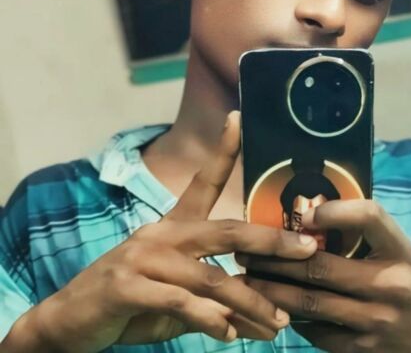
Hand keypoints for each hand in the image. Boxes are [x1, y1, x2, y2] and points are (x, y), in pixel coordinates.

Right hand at [4, 112, 317, 352]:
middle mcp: (161, 234)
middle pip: (226, 231)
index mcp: (173, 226)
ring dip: (249, 302)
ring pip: (211, 276)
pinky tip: (228, 333)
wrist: (67, 324)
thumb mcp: (175, 298)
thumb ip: (212, 299)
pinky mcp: (127, 286)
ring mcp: (142, 257)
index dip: (224, 149)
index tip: (239, 117)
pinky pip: (180, 302)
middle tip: (305, 250)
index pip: (203, 180)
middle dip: (271, 241)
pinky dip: (210, 319)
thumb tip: (257, 314)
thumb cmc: (130, 303)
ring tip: (277, 323)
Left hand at [240, 199, 410, 352]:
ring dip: (273, 289)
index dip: (335, 211)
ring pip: (311, 302)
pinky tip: (269, 305)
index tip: (305, 213)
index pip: (371, 218)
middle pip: (323, 266)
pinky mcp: (361, 351)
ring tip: (247, 277)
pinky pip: (316, 331)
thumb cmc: (410, 289)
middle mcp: (391, 285)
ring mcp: (375, 322)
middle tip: (248, 249)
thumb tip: (312, 214)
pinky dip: (290, 316)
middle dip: (278, 258)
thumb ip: (367, 235)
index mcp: (402, 253)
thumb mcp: (401, 255)